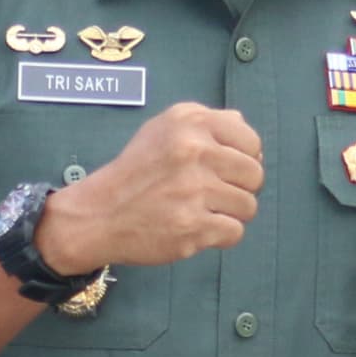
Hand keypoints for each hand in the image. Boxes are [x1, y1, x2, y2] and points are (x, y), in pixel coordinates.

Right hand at [37, 98, 263, 273]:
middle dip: (241, 188)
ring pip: (248, 206)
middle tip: (216, 193)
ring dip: (231, 213)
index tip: (227, 169)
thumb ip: (205, 121)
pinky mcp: (193, 226)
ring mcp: (194, 191)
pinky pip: (234, 232)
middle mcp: (194, 151)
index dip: (246, 158)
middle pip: (255, 175)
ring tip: (204, 210)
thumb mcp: (163, 128)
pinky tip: (199, 228)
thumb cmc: (136, 170)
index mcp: (190, 122)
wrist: (99, 214)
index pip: (251, 141)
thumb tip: (243, 122)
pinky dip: (221, 235)